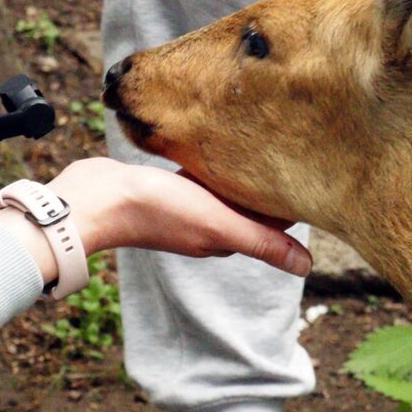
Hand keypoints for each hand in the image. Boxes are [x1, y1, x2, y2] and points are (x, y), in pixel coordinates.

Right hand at [0, 157, 309, 279]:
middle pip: (251, 207)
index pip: (270, 224)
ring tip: (268, 145)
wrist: (96, 197)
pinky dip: (216, 164)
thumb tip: (307, 267)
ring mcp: (187, 206)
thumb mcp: (217, 222)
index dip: (292, 205)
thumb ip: (261, 241)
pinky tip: (222, 144)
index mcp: (224, 237)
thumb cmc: (157, 210)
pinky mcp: (168, 185)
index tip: (315, 178)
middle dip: (272, 188)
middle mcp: (208, 224)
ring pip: (227, 190)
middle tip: (298, 152)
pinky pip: (201, 175)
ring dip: (245, 176)